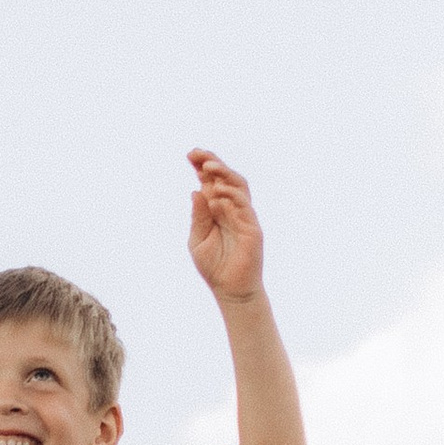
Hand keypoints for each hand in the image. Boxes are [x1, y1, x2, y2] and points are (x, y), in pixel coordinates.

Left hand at [186, 149, 265, 302]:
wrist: (230, 290)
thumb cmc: (214, 266)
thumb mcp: (198, 239)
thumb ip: (198, 216)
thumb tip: (196, 191)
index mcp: (216, 210)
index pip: (210, 182)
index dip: (202, 167)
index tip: (190, 154)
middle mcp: (231, 209)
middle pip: (226, 178)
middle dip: (213, 163)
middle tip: (198, 153)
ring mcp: (244, 217)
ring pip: (239, 187)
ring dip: (224, 174)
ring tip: (208, 166)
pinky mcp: (253, 228)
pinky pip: (245, 207)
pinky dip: (232, 197)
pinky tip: (217, 193)